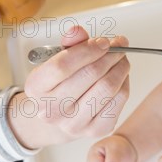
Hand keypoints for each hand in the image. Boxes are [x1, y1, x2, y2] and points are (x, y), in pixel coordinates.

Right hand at [10, 26, 129, 148]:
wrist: (58, 116)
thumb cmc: (59, 84)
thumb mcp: (56, 60)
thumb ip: (69, 44)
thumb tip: (77, 31)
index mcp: (37, 88)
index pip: (63, 66)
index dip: (88, 50)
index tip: (103, 41)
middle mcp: (52, 110)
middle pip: (91, 74)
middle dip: (111, 54)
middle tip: (119, 44)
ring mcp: (74, 123)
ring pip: (108, 87)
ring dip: (121, 67)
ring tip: (121, 58)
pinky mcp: (95, 130)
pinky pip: (119, 100)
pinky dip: (124, 83)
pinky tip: (120, 75)